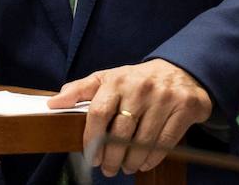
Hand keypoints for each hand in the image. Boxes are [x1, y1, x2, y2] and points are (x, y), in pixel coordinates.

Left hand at [48, 59, 212, 175]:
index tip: (91, 156)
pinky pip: (165, 142)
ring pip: (143, 141)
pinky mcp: (185, 107)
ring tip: (125, 166)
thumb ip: (80, 90)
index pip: (98, 113)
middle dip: (111, 157)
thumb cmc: (137, 81)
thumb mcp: (108, 79)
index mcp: (118, 79)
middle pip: (120, 133)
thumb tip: (53, 103)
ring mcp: (165, 97)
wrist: (180, 70)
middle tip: (108, 168)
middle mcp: (141, 87)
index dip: (92, 140)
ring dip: (131, 161)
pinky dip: (152, 159)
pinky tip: (144, 162)